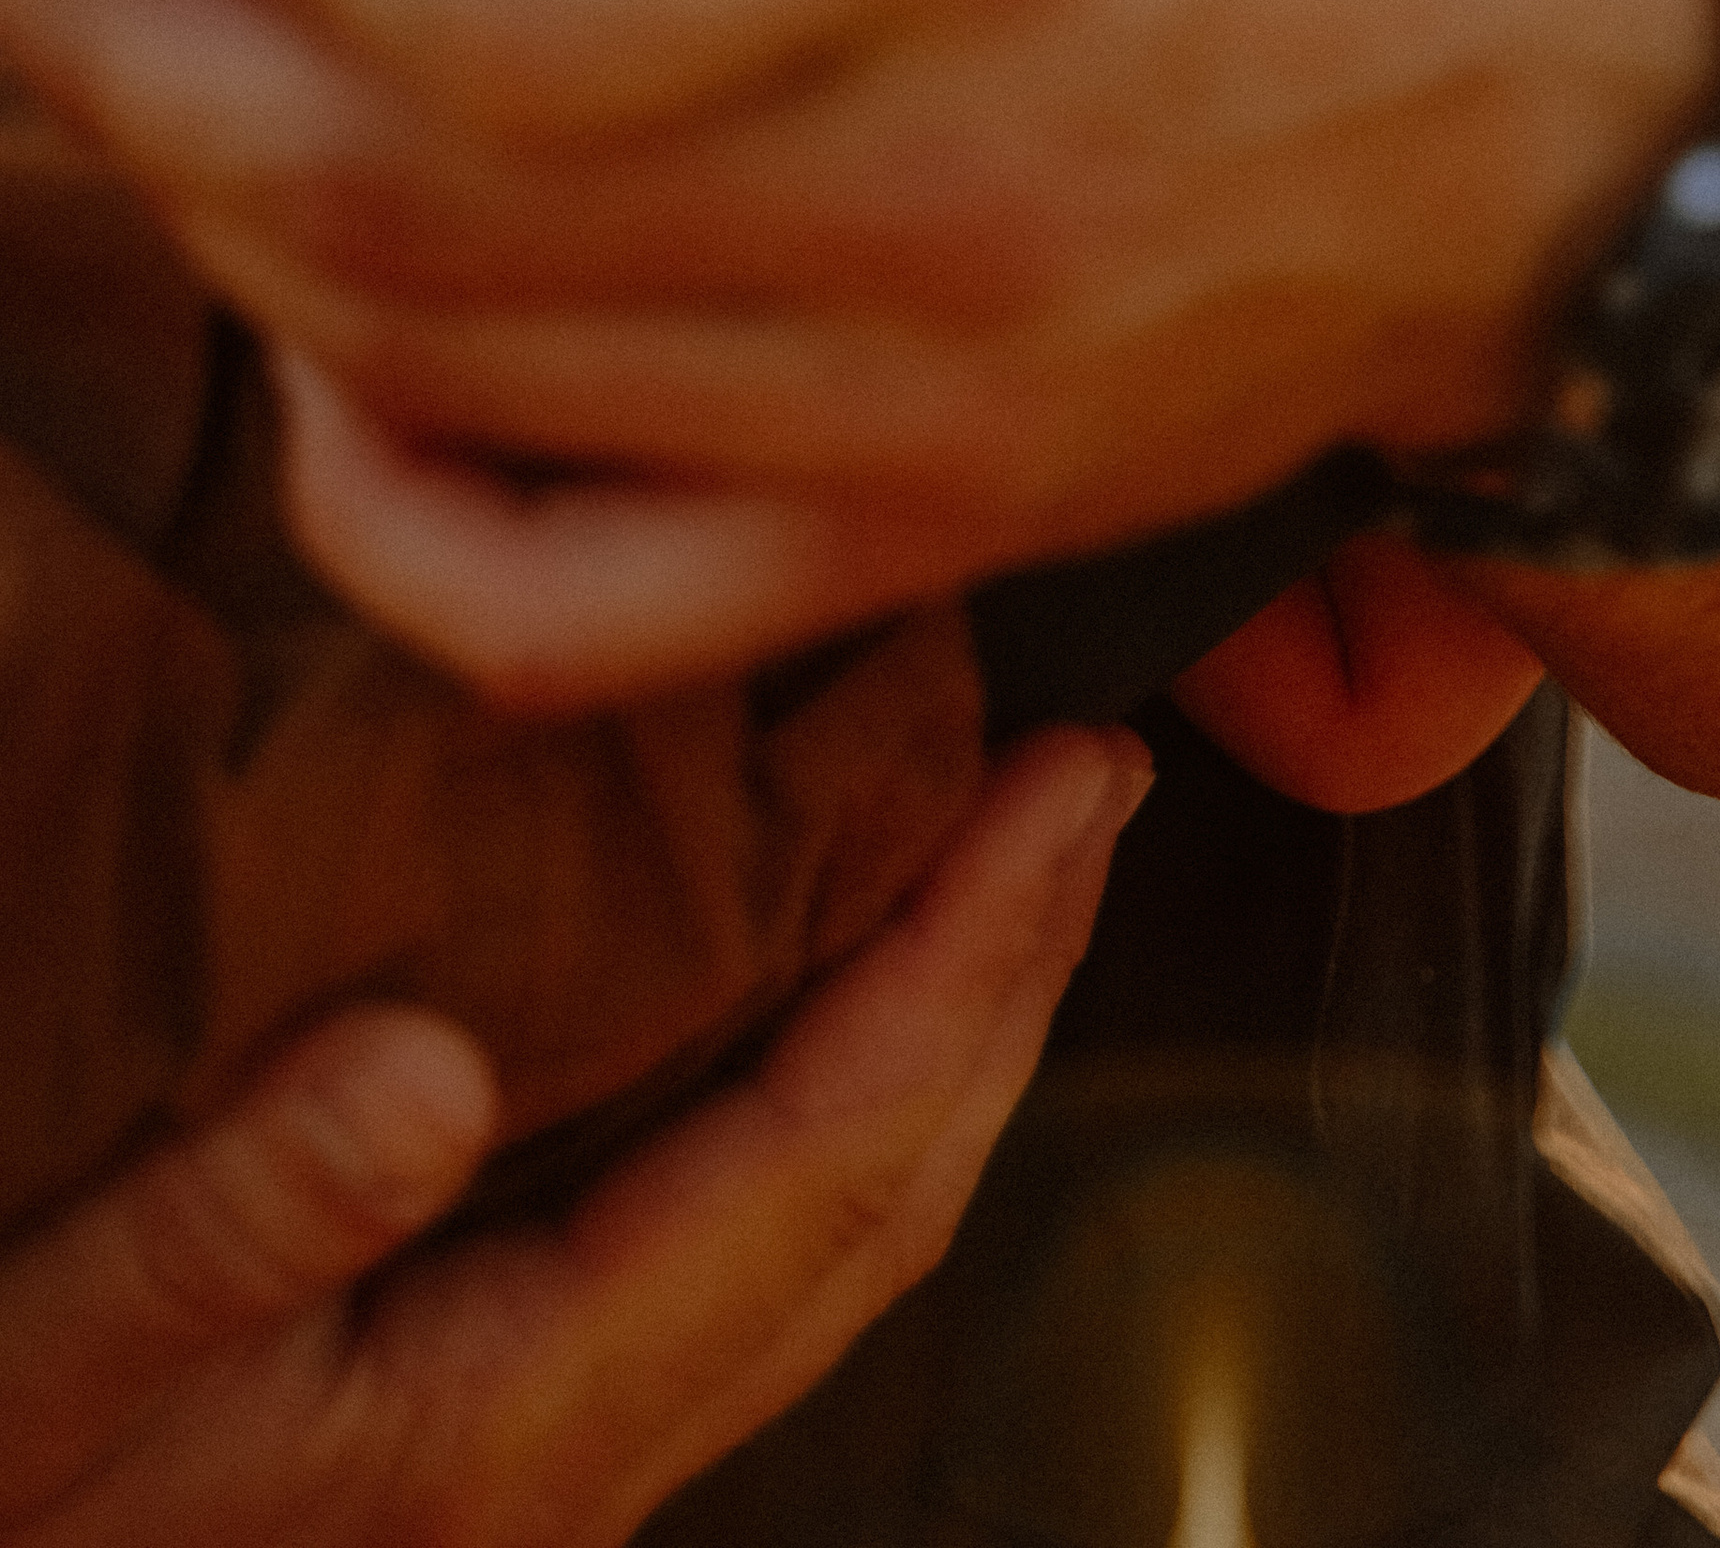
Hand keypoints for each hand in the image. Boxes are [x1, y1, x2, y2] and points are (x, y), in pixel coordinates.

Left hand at [0, 0, 1719, 699]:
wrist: (1559, 86)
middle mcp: (940, 183)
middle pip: (388, 186)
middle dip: (146, 38)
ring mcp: (929, 401)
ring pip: (427, 369)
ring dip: (221, 211)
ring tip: (157, 61)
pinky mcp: (925, 535)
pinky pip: (557, 613)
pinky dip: (377, 504)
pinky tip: (329, 358)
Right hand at [0, 725, 1147, 1545]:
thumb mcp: (52, 1351)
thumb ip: (230, 1227)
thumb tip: (425, 1077)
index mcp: (502, 1422)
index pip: (822, 1153)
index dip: (963, 954)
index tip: (1062, 783)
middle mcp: (575, 1459)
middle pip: (883, 1195)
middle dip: (1012, 972)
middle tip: (1093, 779)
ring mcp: (556, 1461)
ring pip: (838, 1231)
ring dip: (948, 1032)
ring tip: (1013, 857)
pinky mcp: (509, 1434)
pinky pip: (753, 1246)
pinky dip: (841, 1094)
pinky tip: (826, 1002)